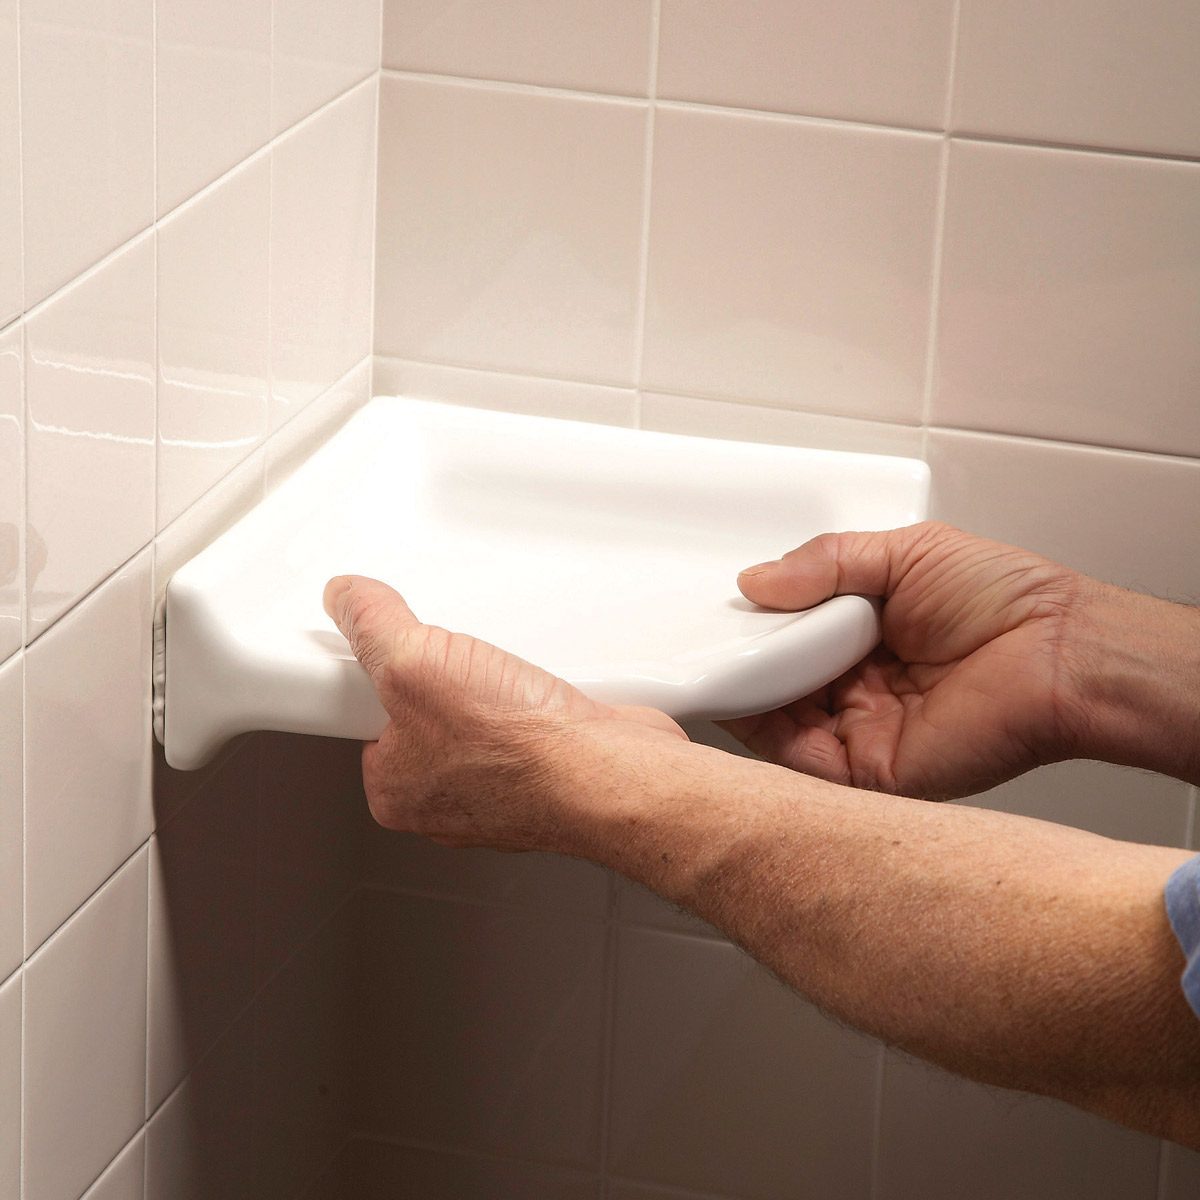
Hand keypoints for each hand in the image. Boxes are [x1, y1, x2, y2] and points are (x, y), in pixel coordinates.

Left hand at [323, 575, 685, 849]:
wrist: (611, 772)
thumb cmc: (523, 750)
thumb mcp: (415, 661)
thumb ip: (371, 624)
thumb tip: (345, 598)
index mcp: (394, 789)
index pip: (361, 715)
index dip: (377, 670)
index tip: (393, 645)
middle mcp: (443, 796)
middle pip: (420, 706)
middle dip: (443, 673)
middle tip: (463, 664)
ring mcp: (497, 785)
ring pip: (475, 708)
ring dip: (491, 680)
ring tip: (506, 677)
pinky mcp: (543, 768)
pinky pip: (522, 716)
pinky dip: (532, 695)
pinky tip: (540, 691)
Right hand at [723, 522, 1090, 798]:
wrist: (1060, 651)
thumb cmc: (1009, 601)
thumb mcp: (904, 553)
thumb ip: (826, 563)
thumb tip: (757, 581)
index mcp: (868, 640)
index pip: (790, 640)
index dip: (757, 628)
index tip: (722, 612)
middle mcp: (860, 690)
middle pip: (777, 682)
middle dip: (741, 658)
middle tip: (706, 635)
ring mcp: (861, 732)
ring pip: (776, 720)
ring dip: (743, 691)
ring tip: (713, 658)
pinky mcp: (867, 771)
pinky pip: (797, 758)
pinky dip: (759, 732)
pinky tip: (738, 696)